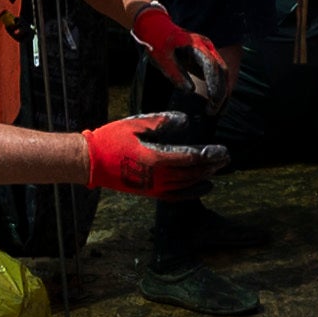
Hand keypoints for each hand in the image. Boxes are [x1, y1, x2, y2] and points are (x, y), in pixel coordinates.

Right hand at [83, 112, 225, 196]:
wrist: (91, 162)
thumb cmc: (112, 139)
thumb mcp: (136, 124)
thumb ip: (162, 122)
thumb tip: (186, 121)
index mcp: (154, 158)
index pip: (189, 158)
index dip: (208, 155)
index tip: (222, 151)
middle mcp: (157, 177)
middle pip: (191, 173)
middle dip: (210, 166)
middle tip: (226, 158)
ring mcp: (153, 187)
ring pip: (186, 185)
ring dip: (204, 178)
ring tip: (218, 170)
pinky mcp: (149, 192)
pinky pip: (175, 196)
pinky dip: (191, 193)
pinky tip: (203, 188)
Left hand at [125, 0, 237, 103]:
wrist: (155, 26)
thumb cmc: (158, 42)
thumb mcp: (163, 59)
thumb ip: (176, 74)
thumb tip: (190, 90)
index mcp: (197, 45)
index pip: (212, 66)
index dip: (215, 86)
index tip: (213, 102)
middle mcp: (207, 46)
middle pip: (222, 70)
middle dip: (221, 92)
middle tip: (214, 110)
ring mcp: (208, 50)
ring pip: (222, 71)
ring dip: (222, 90)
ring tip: (215, 108)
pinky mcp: (205, 56)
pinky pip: (216, 72)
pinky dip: (217, 86)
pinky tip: (213, 100)